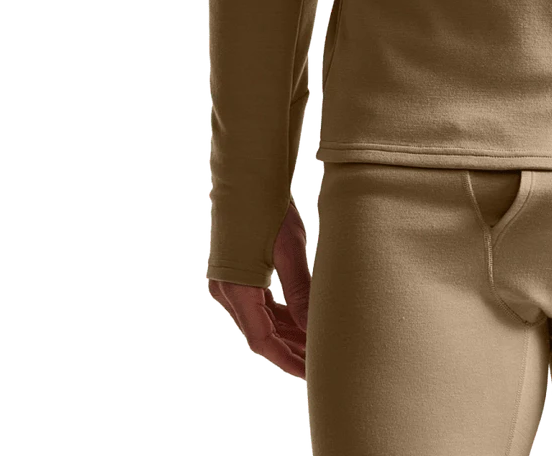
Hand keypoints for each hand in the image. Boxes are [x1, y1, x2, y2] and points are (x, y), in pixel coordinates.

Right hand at [207, 197, 310, 380]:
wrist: (246, 177)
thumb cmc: (266, 209)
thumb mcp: (288, 249)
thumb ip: (301, 291)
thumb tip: (316, 328)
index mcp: (236, 290)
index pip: (263, 341)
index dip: (289, 359)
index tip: (313, 374)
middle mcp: (228, 293)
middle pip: (262, 334)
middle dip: (292, 350)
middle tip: (322, 364)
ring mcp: (231, 285)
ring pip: (262, 321)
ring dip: (288, 334)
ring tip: (318, 346)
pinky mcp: (239, 275)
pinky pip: (261, 305)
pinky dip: (282, 316)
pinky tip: (304, 323)